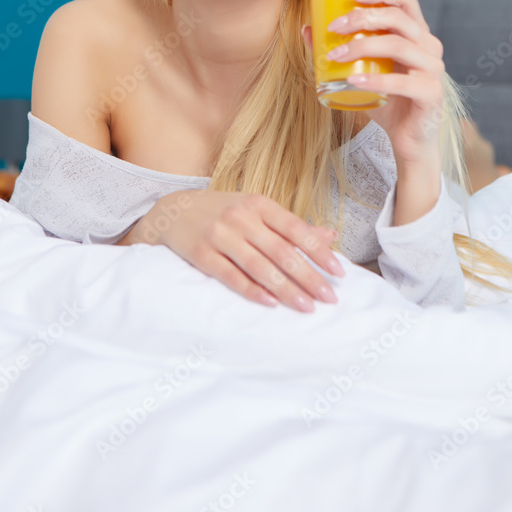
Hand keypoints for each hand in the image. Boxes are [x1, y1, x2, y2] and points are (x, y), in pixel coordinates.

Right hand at [120, 188, 344, 311]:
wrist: (173, 211)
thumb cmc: (222, 212)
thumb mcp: (256, 210)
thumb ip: (290, 225)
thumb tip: (329, 236)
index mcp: (258, 204)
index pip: (295, 229)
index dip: (318, 251)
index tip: (338, 272)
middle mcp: (240, 217)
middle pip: (281, 251)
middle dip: (307, 276)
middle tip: (328, 297)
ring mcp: (219, 235)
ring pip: (258, 266)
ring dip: (285, 289)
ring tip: (305, 306)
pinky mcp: (201, 253)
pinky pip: (230, 275)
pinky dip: (251, 290)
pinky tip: (270, 303)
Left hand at [302, 0, 444, 168]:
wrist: (408, 138)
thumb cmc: (386, 99)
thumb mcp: (361, 71)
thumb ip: (339, 50)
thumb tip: (308, 28)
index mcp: (416, 33)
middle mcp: (429, 45)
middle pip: (398, 18)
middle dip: (362, 17)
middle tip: (334, 27)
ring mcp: (433, 69)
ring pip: (398, 45)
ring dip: (362, 47)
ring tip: (335, 56)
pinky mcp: (431, 93)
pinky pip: (403, 82)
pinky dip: (376, 80)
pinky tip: (353, 80)